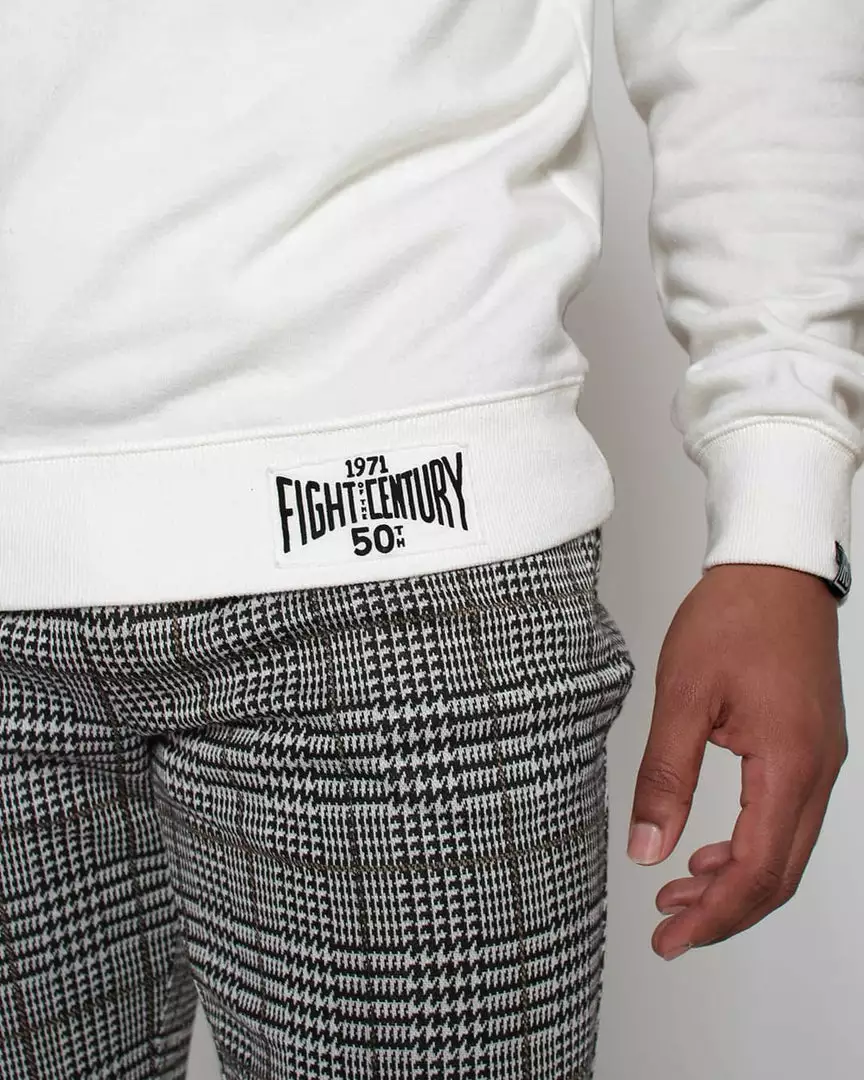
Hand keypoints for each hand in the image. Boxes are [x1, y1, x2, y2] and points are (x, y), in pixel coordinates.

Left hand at [627, 563, 847, 960]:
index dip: (710, 916)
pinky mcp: (812, 747)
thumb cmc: (732, 619)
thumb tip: (648, 848)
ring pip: (785, 852)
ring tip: (679, 892)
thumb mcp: (682, 696)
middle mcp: (817, 773)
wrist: (774, 570)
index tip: (667, 937)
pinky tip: (710, 848)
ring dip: (735, 882)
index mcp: (788, 765)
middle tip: (669, 929)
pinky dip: (749, 847)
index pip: (754, 872)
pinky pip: (787, 819)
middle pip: (777, 876)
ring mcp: (821, 761)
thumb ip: (665, 776)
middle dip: (723, 912)